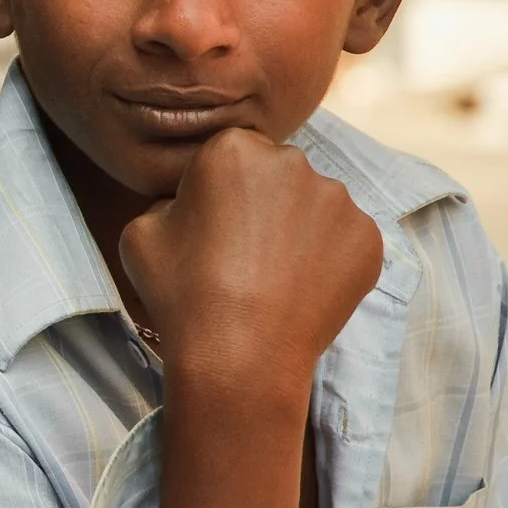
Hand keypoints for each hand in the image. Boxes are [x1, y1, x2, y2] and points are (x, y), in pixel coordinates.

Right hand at [117, 128, 382, 394]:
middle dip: (263, 204)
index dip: (217, 194)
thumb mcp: (139, 234)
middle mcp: (293, 161)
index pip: (229, 157)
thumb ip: (169, 202)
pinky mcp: (368, 239)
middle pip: (277, 175)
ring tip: (274, 278)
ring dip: (298, 231)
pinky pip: (344, 241)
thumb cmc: (182, 295)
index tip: (210, 231)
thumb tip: (193, 207)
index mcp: (234, 148)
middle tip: (243, 256)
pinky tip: (300, 291)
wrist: (239, 358)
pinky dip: (328, 261)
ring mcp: (338, 200)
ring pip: (314, 206)